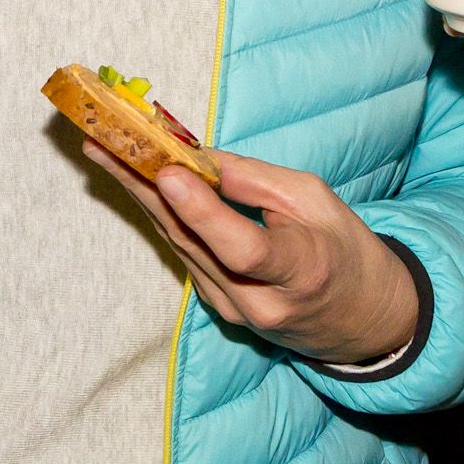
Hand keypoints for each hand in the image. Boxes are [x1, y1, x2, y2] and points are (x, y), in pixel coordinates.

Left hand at [90, 148, 421, 365]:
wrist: (362, 319)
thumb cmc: (344, 249)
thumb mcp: (315, 201)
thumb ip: (255, 181)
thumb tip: (195, 157)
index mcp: (300, 271)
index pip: (243, 249)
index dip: (203, 212)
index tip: (168, 172)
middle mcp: (260, 302)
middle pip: (192, 243)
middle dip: (143, 188)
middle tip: (102, 145)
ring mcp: (233, 312)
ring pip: (178, 244)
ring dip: (138, 195)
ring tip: (101, 151)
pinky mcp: (218, 308)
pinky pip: (184, 253)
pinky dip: (161, 214)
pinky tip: (132, 181)